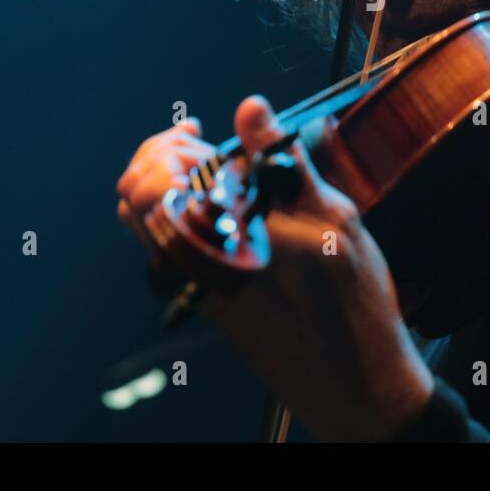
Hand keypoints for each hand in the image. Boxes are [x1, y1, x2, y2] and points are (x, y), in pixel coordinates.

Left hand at [116, 97, 434, 440]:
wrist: (354, 385)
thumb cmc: (354, 303)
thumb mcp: (334, 219)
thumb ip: (282, 160)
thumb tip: (249, 105)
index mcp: (223, 235)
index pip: (152, 179)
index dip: (167, 144)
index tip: (198, 130)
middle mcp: (197, 264)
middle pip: (135, 198)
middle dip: (160, 157)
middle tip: (197, 141)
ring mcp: (195, 286)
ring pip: (144, 225)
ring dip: (166, 185)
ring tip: (206, 168)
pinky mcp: (205, 301)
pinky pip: (166, 249)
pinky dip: (179, 215)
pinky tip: (219, 206)